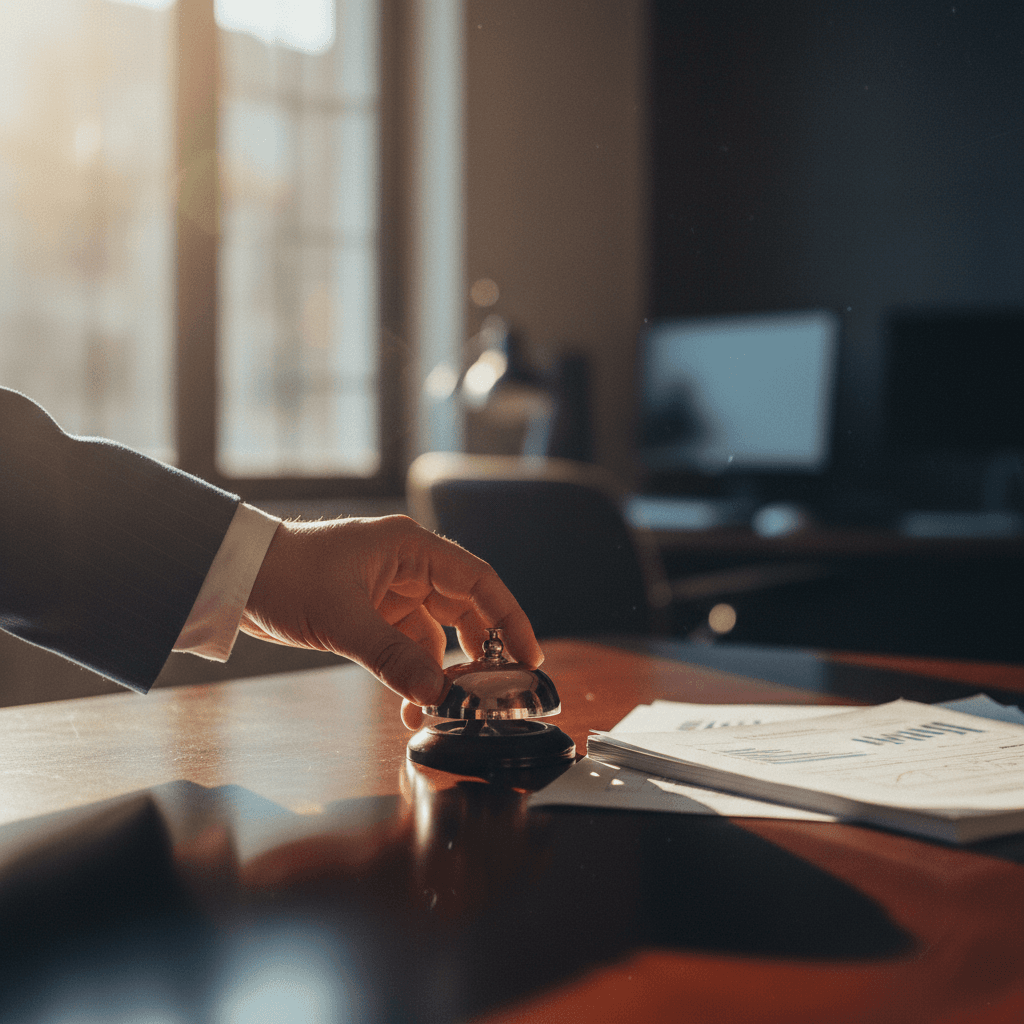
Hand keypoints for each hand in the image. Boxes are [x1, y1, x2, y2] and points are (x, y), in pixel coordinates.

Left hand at [240, 515, 541, 706]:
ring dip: (441, 672)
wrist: (234, 576)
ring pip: (436, 635)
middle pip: (464, 610)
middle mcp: (408, 566)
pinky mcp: (373, 614)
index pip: (478, 581)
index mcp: (410, 548)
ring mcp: (391, 591)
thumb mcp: (342, 620)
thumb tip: (438, 695)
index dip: (510, 618)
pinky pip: (408, 647)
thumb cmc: (284, 575)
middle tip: (493, 692)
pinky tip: (411, 706)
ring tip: (444, 708)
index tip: (528, 657)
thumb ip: (394, 658)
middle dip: (480, 653)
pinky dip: (413, 675)